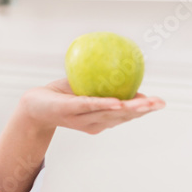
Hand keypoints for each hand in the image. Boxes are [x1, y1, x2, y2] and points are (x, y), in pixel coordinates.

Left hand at [19, 78, 165, 135]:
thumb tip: (121, 68)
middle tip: (159, 103)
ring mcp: (80, 118)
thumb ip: (101, 83)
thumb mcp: (84, 90)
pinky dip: (103, 104)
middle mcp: (92, 123)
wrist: (32, 107)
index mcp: (99, 119)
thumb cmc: (60, 97)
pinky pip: (87, 106)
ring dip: (128, 108)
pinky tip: (116, 102)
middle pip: (121, 117)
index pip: (124, 116)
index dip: (142, 111)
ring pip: (108, 114)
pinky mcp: (67, 110)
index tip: (159, 103)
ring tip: (145, 103)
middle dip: (142, 111)